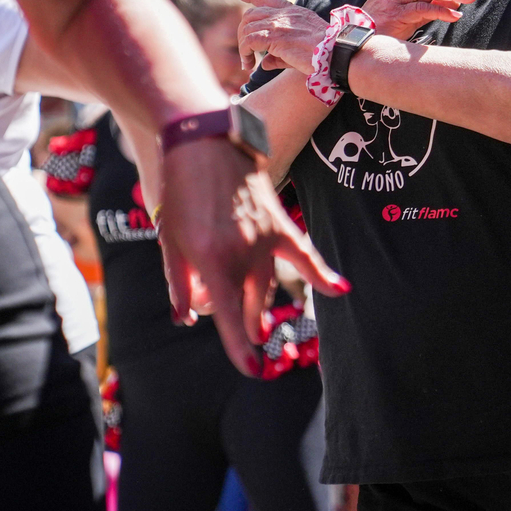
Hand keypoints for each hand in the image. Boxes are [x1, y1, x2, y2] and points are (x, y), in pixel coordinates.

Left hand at [155, 138, 347, 375]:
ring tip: (251, 316)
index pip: (229, 317)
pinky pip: (305, 255)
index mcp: (213, 261)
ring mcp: (266, 238)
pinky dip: (322, 275)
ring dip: (256, 305)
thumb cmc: (180, 192)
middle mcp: (244, 253)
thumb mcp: (170, 242)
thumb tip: (188, 319)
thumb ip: (179, 286)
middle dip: (240, 322)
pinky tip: (340, 291)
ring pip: (266, 287)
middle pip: (247, 306)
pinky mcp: (279, 223)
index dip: (239, 349)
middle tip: (235, 326)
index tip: (252, 370)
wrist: (204, 141)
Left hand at [236, 0, 331, 74]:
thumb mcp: (301, 50)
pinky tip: (249, 65)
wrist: (337, 54)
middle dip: (243, 32)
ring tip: (246, 63)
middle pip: (251, 15)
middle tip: (245, 52)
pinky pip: (249, 41)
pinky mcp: (276, 37)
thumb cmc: (326, 54)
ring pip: (247, 28)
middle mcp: (286, 15)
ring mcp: (280, 24)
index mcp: (295, 12)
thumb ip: (279, 56)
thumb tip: (264, 64)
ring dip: (243, 47)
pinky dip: (245, 53)